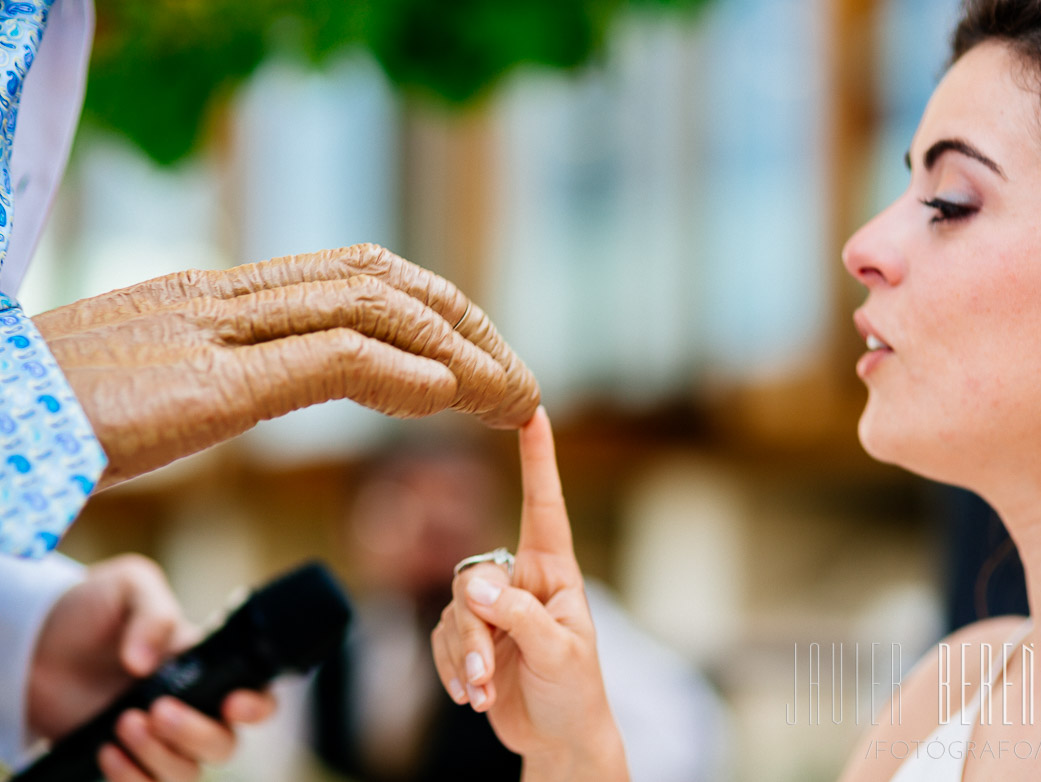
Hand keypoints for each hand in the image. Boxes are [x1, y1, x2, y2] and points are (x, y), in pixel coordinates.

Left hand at [28, 554, 275, 780]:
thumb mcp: (129, 586)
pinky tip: (107, 750)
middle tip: (157, 710)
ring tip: (123, 724)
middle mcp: (192, 707)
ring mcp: (158, 739)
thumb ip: (153, 613)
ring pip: (187, 773)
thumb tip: (148, 663)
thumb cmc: (94, 608)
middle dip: (195, 733)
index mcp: (208, 665)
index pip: (256, 693)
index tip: (232, 704)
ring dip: (159, 757)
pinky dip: (130, 778)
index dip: (257, 706)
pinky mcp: (124, 761)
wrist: (36, 641)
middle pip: (224, 744)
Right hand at [33, 243, 539, 489]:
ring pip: (369, 310)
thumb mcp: (147, 379)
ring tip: (511, 396)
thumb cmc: (45, 411)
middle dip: (466, 324)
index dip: (433, 309)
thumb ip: (213, 368)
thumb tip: (254, 380)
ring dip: (457, 351)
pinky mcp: (205, 382)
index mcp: (215, 295)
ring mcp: (214, 330)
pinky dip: (399, 372)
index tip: (479, 356)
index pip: (354, 278)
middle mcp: (225, 296)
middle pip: (381, 283)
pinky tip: (448, 397)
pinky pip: (325, 360)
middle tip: (519, 379)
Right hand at [431, 408, 628, 781]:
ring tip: (485, 693)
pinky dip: (452, 669)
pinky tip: (474, 697)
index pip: (544, 504)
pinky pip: (441, 638)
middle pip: (474, 577)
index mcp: (554, 572)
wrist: (559, 740)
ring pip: (453, 611)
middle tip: (486, 672)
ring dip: (463, 657)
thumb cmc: (576, 693)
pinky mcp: (472, 637)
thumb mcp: (558, 654)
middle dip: (474, 629)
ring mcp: (494, 609)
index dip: (538, 458)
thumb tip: (475, 587)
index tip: (533, 411)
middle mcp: (522, 581)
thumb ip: (518, 617)